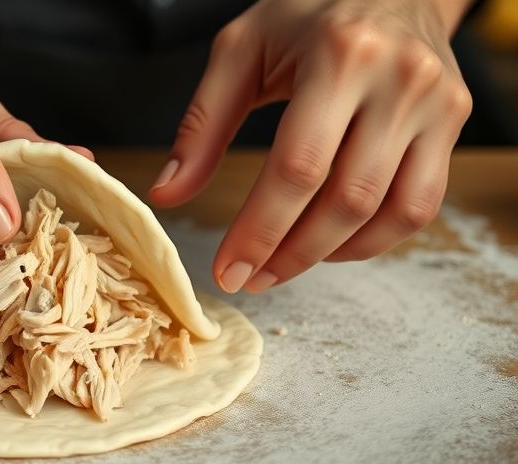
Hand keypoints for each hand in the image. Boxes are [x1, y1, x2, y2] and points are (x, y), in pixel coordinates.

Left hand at [150, 0, 472, 292]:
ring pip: (389, 212)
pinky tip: (329, 243)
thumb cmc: (306, 13)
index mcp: (339, 56)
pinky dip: (373, 240)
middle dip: (290, 254)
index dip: (259, 231)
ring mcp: (436, 104)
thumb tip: (167, 193)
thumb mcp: (241, 50)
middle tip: (249, 280)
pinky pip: (419, 206)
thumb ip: (201, 124)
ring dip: (329, 255)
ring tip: (281, 266)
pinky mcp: (453, 123)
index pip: (298, 168)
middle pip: (346, 200)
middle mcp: (399, 81)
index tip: (227, 270)